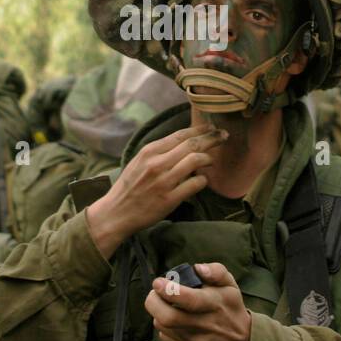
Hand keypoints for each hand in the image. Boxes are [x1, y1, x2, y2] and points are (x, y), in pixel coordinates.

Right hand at [85, 124, 226, 258]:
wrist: (116, 212)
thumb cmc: (129, 187)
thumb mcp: (139, 162)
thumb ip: (159, 152)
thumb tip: (183, 143)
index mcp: (149, 151)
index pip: (180, 134)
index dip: (200, 129)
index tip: (212, 128)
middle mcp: (157, 163)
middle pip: (192, 144)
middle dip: (211, 138)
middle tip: (223, 136)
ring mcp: (164, 181)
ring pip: (195, 160)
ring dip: (208, 158)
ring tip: (212, 160)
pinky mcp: (169, 199)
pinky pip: (195, 184)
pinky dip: (203, 180)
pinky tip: (203, 180)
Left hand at [144, 262, 251, 340]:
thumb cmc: (231, 309)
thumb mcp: (230, 285)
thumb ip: (215, 271)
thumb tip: (198, 268)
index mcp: (214, 305)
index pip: (188, 299)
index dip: (169, 290)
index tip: (158, 282)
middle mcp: (204, 325)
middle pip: (168, 317)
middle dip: (154, 302)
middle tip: (155, 293)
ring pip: (163, 328)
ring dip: (158, 313)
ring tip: (166, 306)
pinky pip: (166, 339)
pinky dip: (164, 328)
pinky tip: (173, 322)